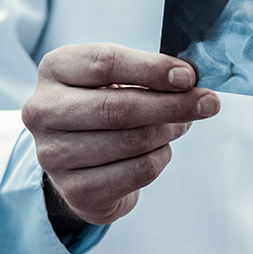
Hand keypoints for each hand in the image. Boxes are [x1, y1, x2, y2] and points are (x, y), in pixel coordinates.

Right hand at [21, 43, 219, 227]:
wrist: (81, 163)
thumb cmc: (106, 108)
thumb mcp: (118, 80)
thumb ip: (149, 75)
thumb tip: (190, 81)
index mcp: (54, 70)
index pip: (105, 63)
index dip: (152, 69)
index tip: (189, 77)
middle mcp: (43, 111)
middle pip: (118, 107)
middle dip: (173, 105)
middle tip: (209, 103)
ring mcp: (53, 154)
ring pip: (133, 141)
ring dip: (169, 131)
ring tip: (179, 125)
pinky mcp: (76, 190)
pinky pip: (139, 171)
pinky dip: (160, 157)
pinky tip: (158, 150)